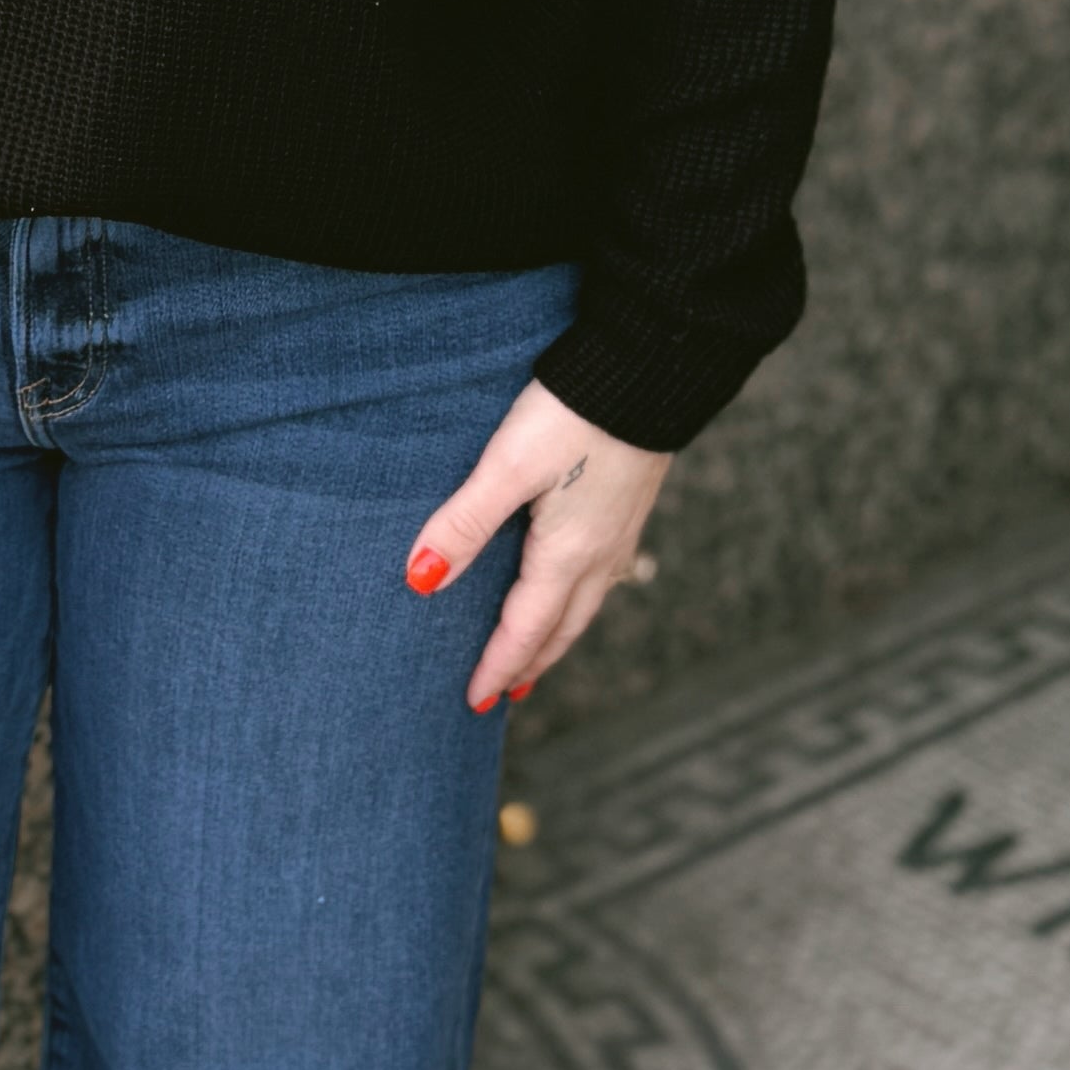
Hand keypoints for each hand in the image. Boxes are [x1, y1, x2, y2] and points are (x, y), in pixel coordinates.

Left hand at [405, 378, 671, 712]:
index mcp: (568, 555)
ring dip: (555, 636)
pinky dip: (575, 602)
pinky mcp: (630, 505)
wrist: (649, 367)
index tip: (474, 702)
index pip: (525, 630)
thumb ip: (463, 523)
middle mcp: (601, 555)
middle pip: (561, 630)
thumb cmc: (573, 413)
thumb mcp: (507, 467)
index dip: (497, 668)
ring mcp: (620, 533)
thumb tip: (420, 580)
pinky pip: (599, 577)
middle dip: (529, 664)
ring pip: (584, 605)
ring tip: (534, 657)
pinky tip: (570, 588)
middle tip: (502, 696)